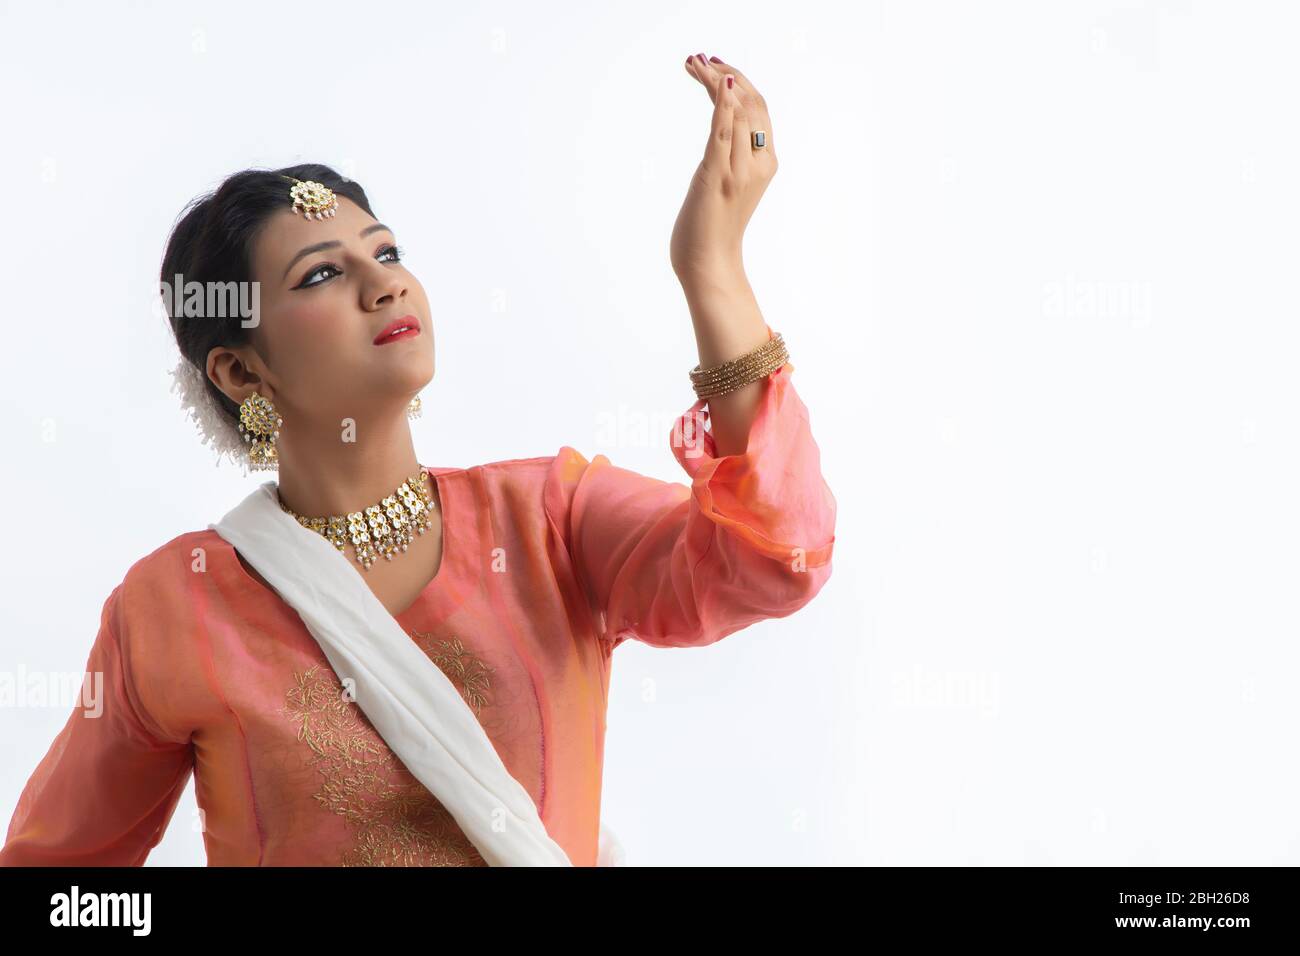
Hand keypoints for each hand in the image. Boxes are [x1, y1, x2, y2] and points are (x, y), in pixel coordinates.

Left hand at [670, 53, 777, 285]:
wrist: (709, 264)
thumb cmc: (712, 230)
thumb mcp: (724, 185)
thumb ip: (728, 158)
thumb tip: (719, 134)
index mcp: (766, 163)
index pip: (758, 109)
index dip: (740, 82)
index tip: (717, 66)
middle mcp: (759, 163)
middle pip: (751, 103)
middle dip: (727, 74)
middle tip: (699, 59)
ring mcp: (739, 170)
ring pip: (736, 111)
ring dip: (715, 80)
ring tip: (693, 62)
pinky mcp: (718, 176)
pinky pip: (723, 131)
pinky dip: (721, 103)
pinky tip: (716, 80)